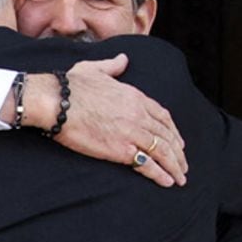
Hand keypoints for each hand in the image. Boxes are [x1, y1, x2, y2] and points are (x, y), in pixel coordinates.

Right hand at [23, 54, 187, 186]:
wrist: (58, 103)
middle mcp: (138, 115)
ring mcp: (132, 133)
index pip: (162, 116)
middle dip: (178, 151)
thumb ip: (113, 65)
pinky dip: (160, 173)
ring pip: (162, 151)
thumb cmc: (71, 86)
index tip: (177, 141)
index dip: (173, 130)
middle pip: (166, 135)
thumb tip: (123, 59)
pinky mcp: (120, 150)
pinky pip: (147, 164)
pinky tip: (167, 181)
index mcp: (135, 97)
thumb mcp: (96, 69)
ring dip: (174, 166)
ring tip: (180, 177)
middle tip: (183, 164)